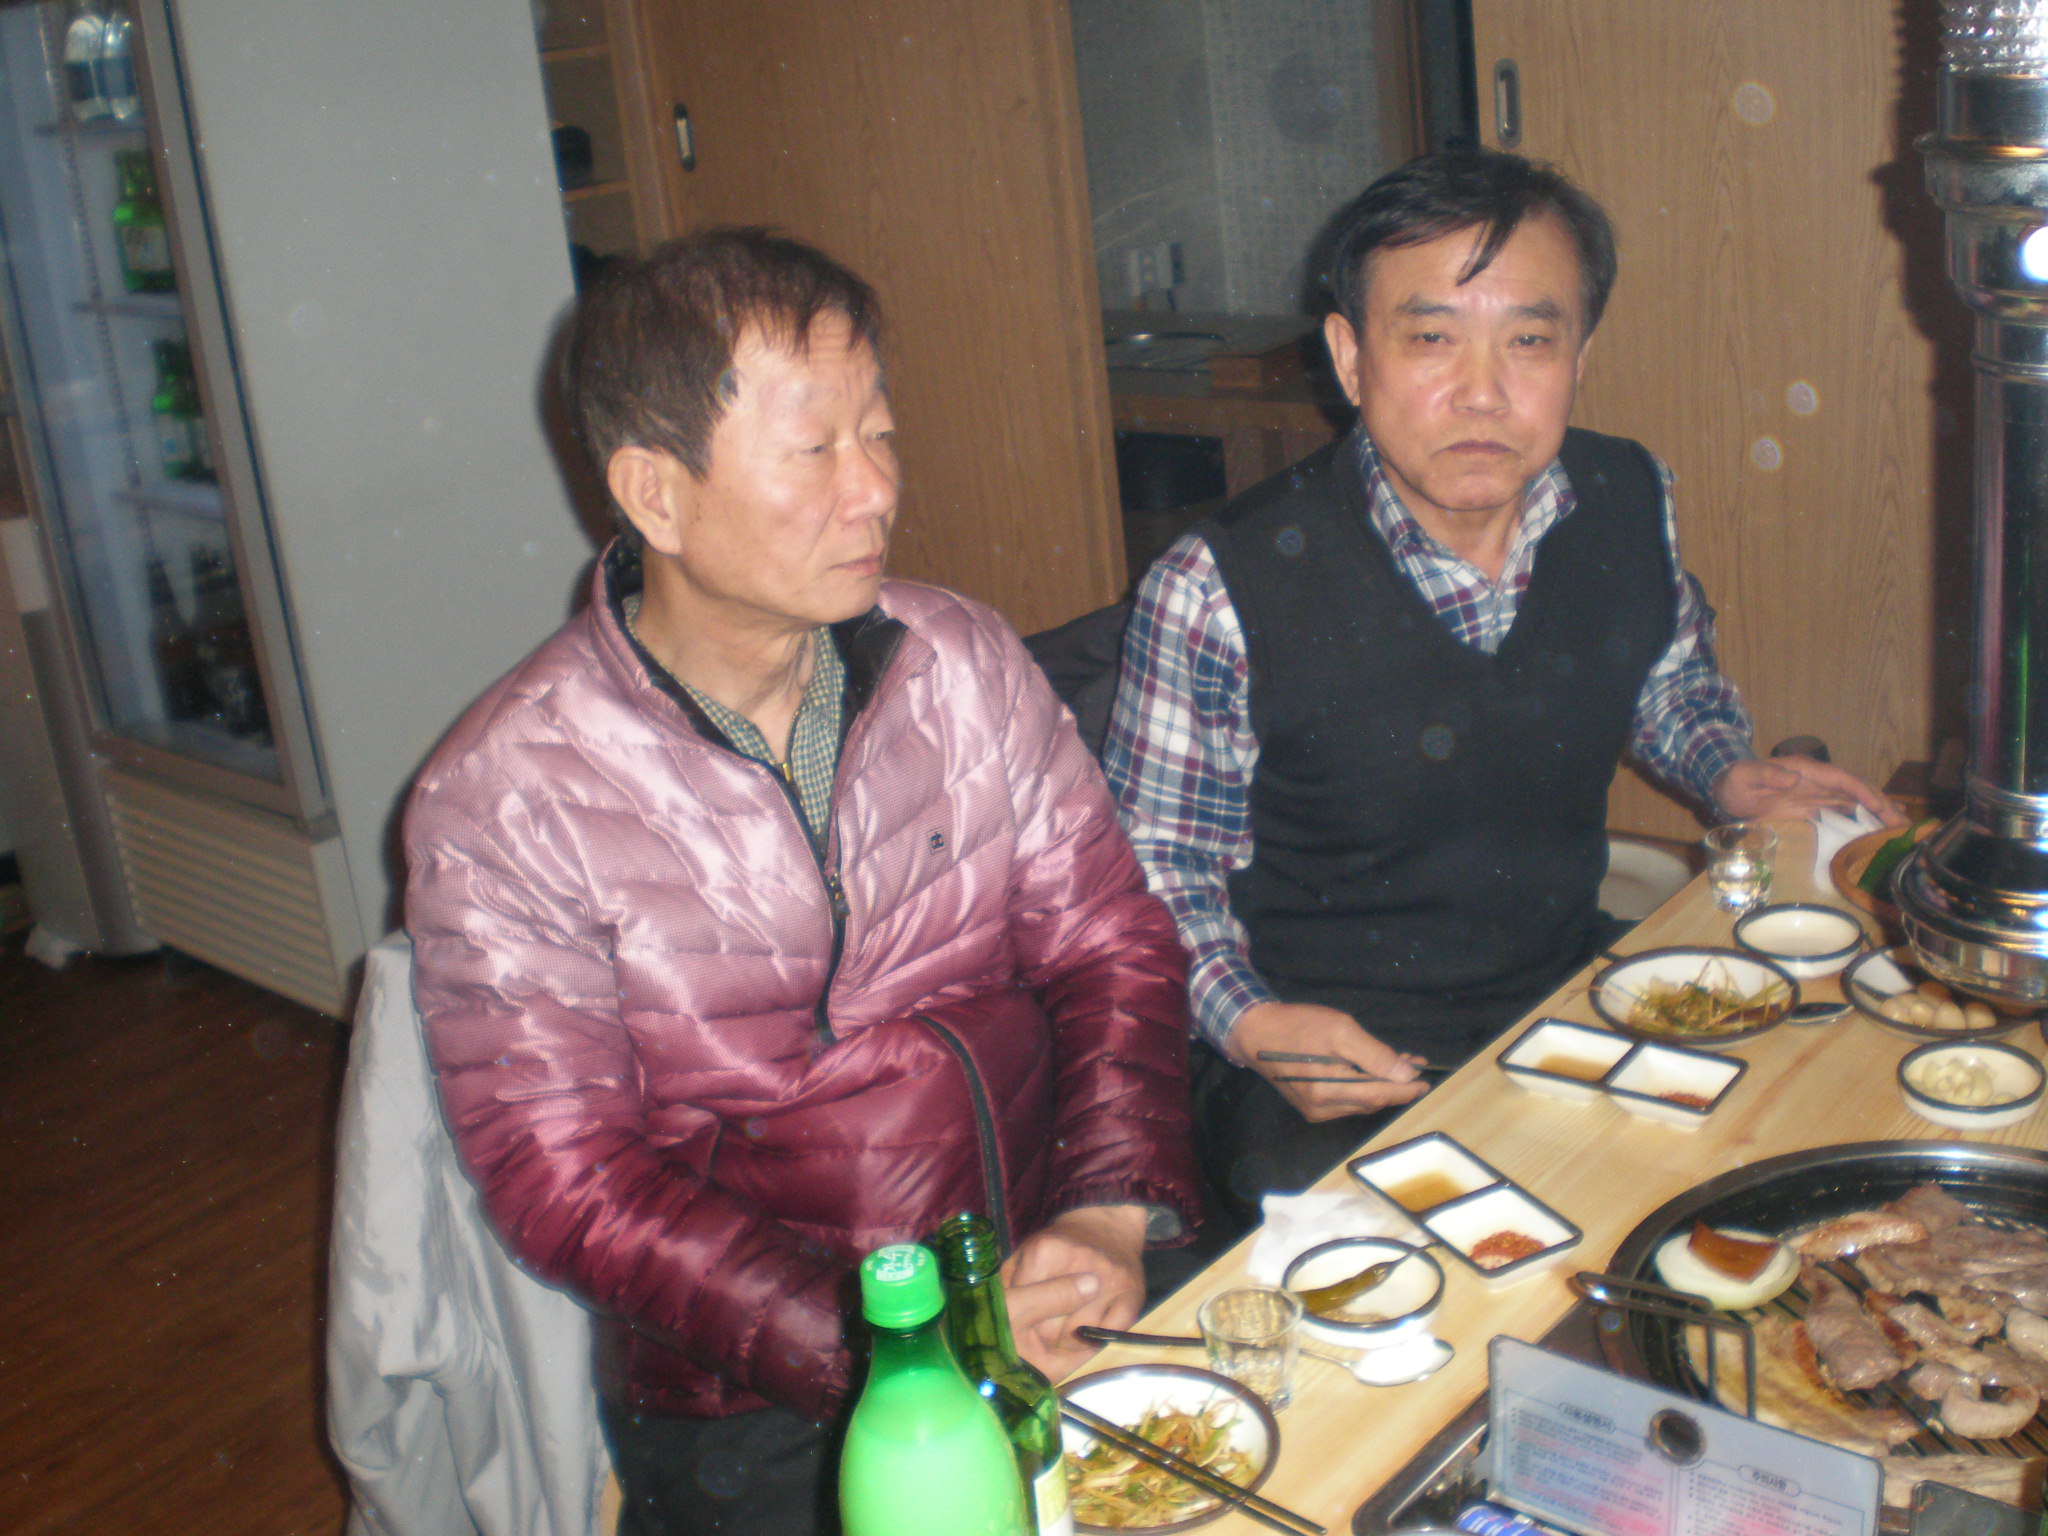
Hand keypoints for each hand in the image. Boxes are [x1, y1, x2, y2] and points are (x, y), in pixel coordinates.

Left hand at [1001, 1204, 1146, 1380]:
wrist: (1108, 1225)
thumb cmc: (1058, 1246)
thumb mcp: (1024, 1255)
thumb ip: (1006, 1285)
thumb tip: (995, 1323)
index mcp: (1046, 1251)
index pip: (1024, 1310)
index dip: (1018, 1326)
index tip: (1018, 1331)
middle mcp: (1081, 1263)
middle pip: (1050, 1331)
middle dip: (1042, 1339)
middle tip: (1040, 1336)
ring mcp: (1110, 1281)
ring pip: (1079, 1338)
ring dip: (1069, 1343)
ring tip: (1064, 1333)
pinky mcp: (1132, 1297)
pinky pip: (1107, 1338)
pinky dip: (1096, 1341)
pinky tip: (1089, 1330)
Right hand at [1226, 1001, 1432, 1122]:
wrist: (1255, 1033)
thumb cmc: (1298, 1026)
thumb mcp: (1339, 1030)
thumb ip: (1374, 1055)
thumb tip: (1405, 1074)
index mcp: (1329, 1090)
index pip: (1380, 1095)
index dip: (1406, 1089)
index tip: (1425, 1080)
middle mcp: (1324, 1109)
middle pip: (1372, 1101)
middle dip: (1396, 1085)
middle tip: (1414, 1063)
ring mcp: (1316, 1111)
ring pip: (1361, 1103)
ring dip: (1382, 1086)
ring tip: (1399, 1065)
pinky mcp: (1311, 1107)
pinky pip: (1347, 1102)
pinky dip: (1364, 1089)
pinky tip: (1371, 1072)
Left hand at [1711, 755, 1903, 826]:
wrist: (1728, 789)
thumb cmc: (1737, 781)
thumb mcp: (1746, 776)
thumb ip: (1767, 775)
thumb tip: (1794, 778)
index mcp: (1808, 770)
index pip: (1843, 779)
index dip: (1863, 792)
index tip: (1882, 806)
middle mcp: (1819, 781)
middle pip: (1857, 792)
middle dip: (1882, 806)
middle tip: (1903, 827)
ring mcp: (1819, 794)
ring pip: (1856, 804)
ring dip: (1878, 816)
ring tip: (1901, 832)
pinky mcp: (1816, 808)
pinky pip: (1844, 814)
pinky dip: (1862, 822)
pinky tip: (1877, 834)